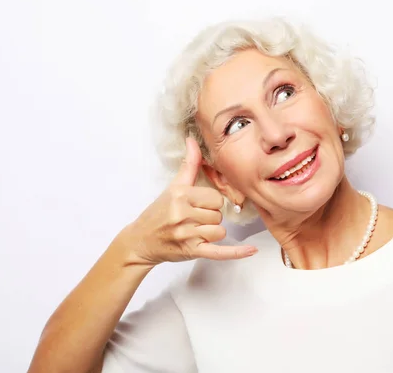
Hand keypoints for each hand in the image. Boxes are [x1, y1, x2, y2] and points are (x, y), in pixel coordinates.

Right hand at [117, 137, 257, 266]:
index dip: (210, 203)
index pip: (215, 198)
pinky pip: (220, 252)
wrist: (140, 240)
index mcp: (181, 195)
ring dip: (212, 233)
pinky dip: (236, 252)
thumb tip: (192, 140)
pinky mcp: (191, 251)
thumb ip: (189, 165)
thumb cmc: (158, 213)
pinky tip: (251, 250)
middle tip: (192, 220)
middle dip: (210, 218)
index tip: (197, 206)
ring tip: (194, 232)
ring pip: (220, 231)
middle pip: (218, 214)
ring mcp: (187, 234)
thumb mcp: (173, 187)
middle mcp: (182, 214)